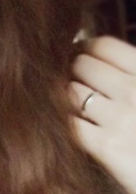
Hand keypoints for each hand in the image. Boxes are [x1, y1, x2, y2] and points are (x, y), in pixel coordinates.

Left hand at [70, 36, 135, 193]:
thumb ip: (131, 76)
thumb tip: (102, 57)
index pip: (104, 46)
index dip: (85, 47)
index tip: (79, 54)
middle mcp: (134, 91)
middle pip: (82, 65)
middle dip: (71, 72)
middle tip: (71, 83)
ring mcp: (120, 119)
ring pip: (71, 92)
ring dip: (65, 98)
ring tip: (71, 106)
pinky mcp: (106, 147)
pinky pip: (69, 123)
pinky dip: (65, 123)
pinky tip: (71, 128)